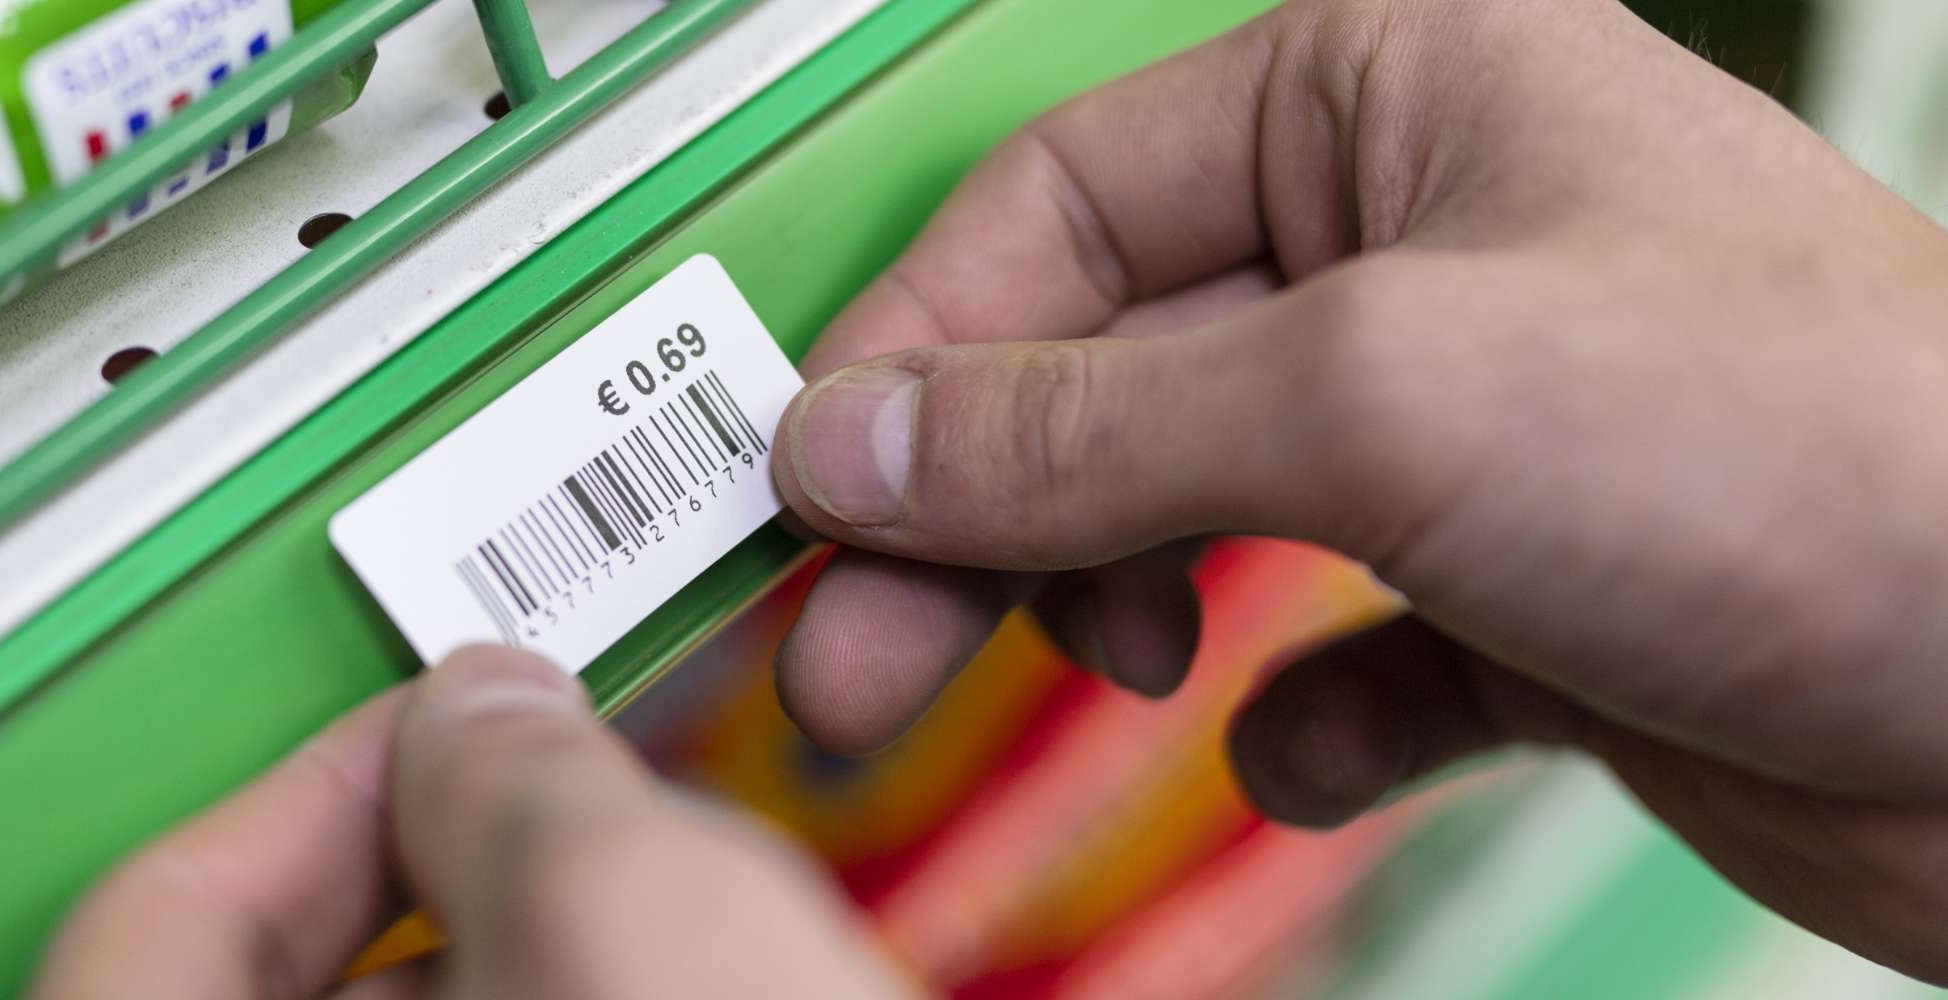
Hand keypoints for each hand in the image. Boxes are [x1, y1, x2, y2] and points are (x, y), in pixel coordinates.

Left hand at [33, 648, 910, 999]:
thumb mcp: (629, 910)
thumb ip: (512, 767)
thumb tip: (487, 701)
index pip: (156, 904)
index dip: (300, 769)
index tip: (421, 721)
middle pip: (283, 961)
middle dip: (435, 847)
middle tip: (547, 775)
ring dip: (514, 929)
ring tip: (643, 873)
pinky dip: (570, 992)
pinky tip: (673, 969)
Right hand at [771, 0, 1947, 980]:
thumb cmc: (1831, 461)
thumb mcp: (1384, 395)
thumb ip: (1089, 419)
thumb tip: (860, 439)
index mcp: (1392, 89)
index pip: (1057, 202)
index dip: (918, 357)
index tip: (816, 498)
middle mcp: (1423, 236)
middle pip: (1101, 363)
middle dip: (977, 517)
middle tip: (860, 656)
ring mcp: (1476, 418)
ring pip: (1191, 499)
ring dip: (1116, 602)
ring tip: (1129, 673)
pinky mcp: (1524, 588)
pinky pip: (1329, 642)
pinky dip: (1293, 711)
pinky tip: (1311, 748)